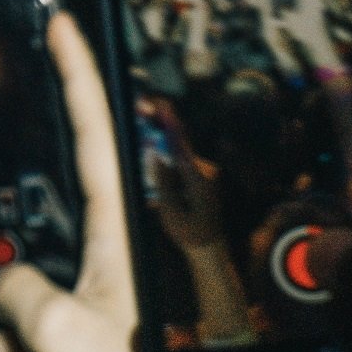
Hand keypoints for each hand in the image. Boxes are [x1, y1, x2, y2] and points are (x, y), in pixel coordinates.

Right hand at [0, 13, 291, 351]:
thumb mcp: (62, 333)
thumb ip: (16, 293)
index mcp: (115, 233)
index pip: (91, 133)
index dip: (73, 73)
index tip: (57, 21)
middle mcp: (100, 252)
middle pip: (34, 196)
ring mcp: (82, 292)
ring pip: (7, 266)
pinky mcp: (68, 334)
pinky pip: (6, 326)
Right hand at [141, 101, 225, 253]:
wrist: (210, 245)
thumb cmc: (190, 233)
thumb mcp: (171, 212)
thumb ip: (163, 182)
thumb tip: (155, 155)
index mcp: (199, 179)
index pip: (181, 146)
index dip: (169, 124)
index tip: (161, 105)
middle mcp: (204, 170)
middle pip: (178, 143)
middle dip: (159, 126)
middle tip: (142, 107)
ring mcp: (203, 171)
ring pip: (177, 152)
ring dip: (160, 143)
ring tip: (144, 134)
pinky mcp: (198, 175)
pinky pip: (179, 162)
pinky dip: (165, 157)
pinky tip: (155, 159)